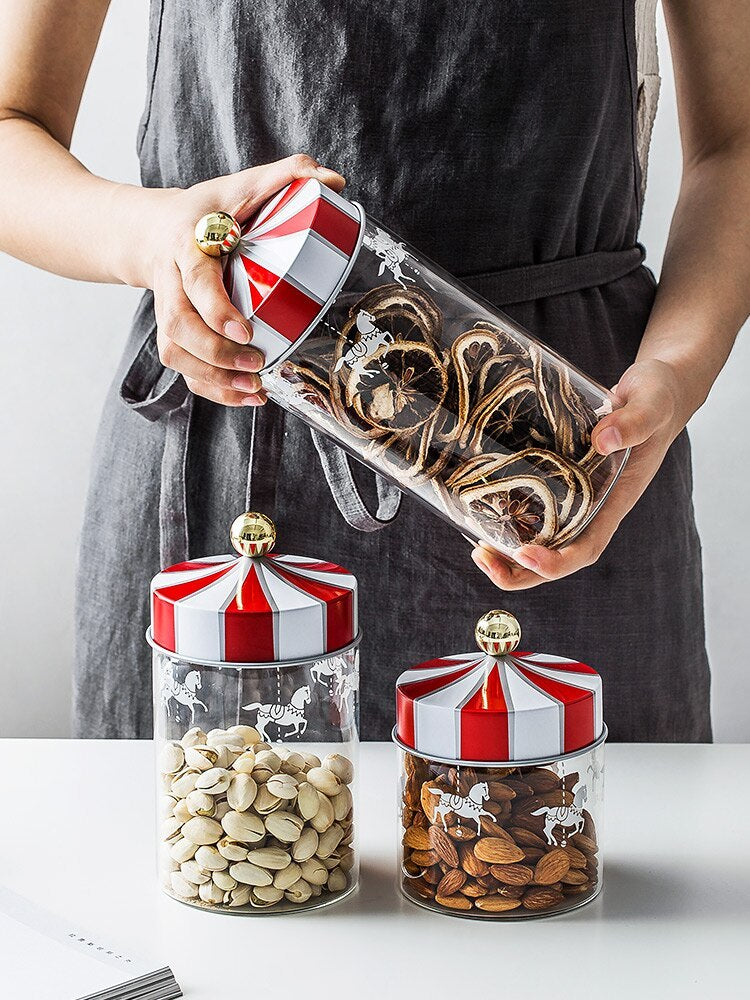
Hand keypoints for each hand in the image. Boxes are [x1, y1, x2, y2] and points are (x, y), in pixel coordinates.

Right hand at [114, 154, 344, 406]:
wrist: (154, 230)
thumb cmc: (206, 210)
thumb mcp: (240, 184)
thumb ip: (284, 177)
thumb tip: (334, 179)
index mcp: (188, 243)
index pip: (194, 280)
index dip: (215, 309)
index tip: (246, 331)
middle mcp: (171, 280)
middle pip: (178, 325)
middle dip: (215, 353)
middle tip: (256, 363)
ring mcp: (168, 310)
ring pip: (175, 352)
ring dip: (213, 378)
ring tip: (254, 387)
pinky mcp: (174, 333)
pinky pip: (184, 369)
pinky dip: (212, 390)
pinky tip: (246, 396)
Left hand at [471, 359, 685, 589]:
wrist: (654, 388)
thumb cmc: (658, 398)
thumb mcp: (651, 404)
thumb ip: (634, 422)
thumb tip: (602, 440)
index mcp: (616, 500)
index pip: (588, 546)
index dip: (558, 561)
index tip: (526, 555)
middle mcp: (595, 506)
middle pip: (558, 556)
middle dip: (522, 571)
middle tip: (484, 560)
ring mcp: (578, 495)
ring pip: (543, 540)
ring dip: (510, 554)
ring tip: (478, 551)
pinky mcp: (562, 479)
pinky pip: (536, 510)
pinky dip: (511, 521)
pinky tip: (483, 515)